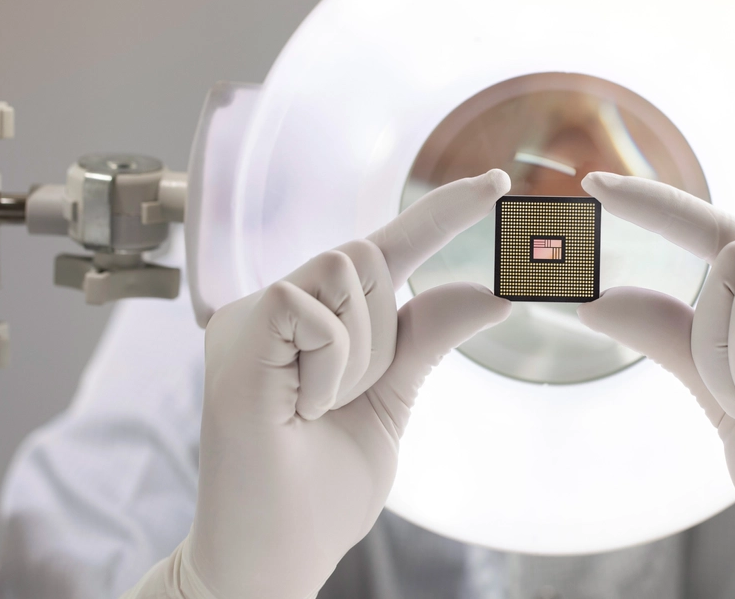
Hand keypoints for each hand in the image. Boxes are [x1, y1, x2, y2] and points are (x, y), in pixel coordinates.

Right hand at [126, 170, 511, 598]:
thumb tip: (493, 288)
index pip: (389, 246)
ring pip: (348, 268)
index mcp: (318, 318)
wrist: (275, 552)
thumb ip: (428, 337)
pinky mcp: (237, 334)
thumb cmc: (321, 484)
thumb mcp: (393, 399)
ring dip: (358, 352)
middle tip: (343, 401)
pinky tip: (300, 408)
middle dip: (383, 333)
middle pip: (371, 254)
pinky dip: (330, 364)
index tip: (496, 181)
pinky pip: (315, 306)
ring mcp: (250, 317)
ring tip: (315, 408)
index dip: (443, 210)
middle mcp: (279, 305)